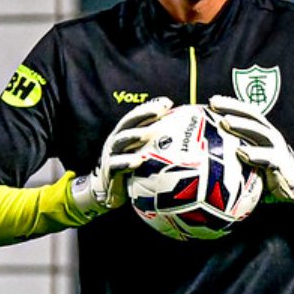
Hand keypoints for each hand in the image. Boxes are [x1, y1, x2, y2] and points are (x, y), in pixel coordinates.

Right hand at [71, 97, 173, 217]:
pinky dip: (125, 162)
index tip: (167, 102)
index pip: (138, 116)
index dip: (150, 107)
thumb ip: (157, 143)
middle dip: (144, 114)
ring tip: (146, 133)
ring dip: (133, 136)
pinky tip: (137, 161)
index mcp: (126, 134)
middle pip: (129, 123)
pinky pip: (115, 166)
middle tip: (160, 110)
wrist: (110, 191)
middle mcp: (118, 141)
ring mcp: (112, 155)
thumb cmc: (133, 170)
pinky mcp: (109, 172)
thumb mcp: (144, 153)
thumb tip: (184, 136)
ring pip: (121, 141)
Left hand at [208, 95, 293, 208]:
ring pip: (258, 132)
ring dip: (242, 125)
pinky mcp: (280, 164)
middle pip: (250, 117)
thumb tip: (207, 151)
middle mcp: (270, 135)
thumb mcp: (251, 158)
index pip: (246, 113)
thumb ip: (234, 151)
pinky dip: (254, 154)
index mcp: (261, 132)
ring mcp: (276, 148)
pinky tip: (241, 152)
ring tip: (226, 121)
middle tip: (215, 103)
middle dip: (233, 108)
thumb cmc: (267, 172)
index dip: (230, 105)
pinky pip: (267, 158)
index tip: (212, 101)